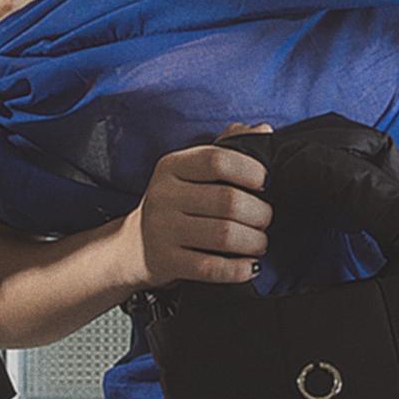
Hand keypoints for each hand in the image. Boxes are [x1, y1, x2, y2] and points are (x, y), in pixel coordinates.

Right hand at [122, 122, 273, 290]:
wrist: (132, 246)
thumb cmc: (175, 202)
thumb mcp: (190, 169)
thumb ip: (227, 147)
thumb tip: (263, 130)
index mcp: (172, 166)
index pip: (217, 160)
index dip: (250, 170)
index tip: (265, 182)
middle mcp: (164, 195)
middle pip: (228, 201)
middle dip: (259, 213)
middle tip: (266, 218)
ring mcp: (162, 230)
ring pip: (224, 235)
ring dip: (254, 241)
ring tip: (260, 242)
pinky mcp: (166, 261)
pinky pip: (211, 267)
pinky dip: (238, 269)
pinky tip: (249, 266)